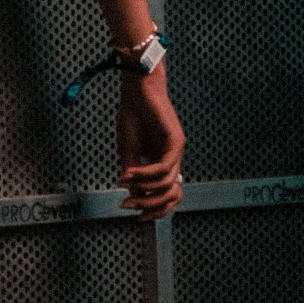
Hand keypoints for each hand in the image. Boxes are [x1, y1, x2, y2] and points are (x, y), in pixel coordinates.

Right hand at [118, 65, 183, 217]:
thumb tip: (132, 195)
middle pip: (171, 197)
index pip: (167, 196)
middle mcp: (173, 160)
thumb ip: (133, 175)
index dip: (152, 209)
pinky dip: (145, 174)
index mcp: (163, 163)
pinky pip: (163, 168)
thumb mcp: (127, 151)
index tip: (132, 212)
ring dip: (145, 189)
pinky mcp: (176, 141)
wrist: (136, 89)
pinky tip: (130, 171)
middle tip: (128, 204)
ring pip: (168, 185)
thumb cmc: (132, 115)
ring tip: (126, 184)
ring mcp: (177, 151)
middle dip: (149, 206)